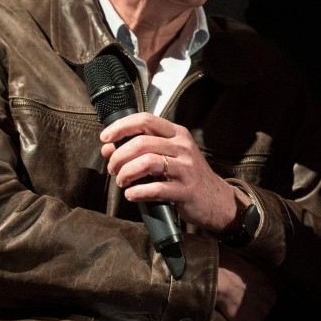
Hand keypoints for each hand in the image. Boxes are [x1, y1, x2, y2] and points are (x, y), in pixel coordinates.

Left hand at [101, 112, 248, 233]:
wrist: (215, 200)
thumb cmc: (187, 176)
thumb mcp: (167, 157)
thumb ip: (138, 150)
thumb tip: (107, 147)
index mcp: (178, 134)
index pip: (146, 120)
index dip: (121, 127)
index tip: (105, 138)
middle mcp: (183, 148)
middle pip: (141, 142)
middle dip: (118, 156)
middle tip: (113, 169)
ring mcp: (186, 169)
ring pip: (146, 162)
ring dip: (126, 173)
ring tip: (122, 181)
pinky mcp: (186, 190)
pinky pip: (155, 188)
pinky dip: (136, 192)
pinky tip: (132, 195)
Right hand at [217, 245, 276, 320]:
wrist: (223, 279)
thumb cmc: (232, 269)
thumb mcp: (250, 271)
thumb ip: (254, 280)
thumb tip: (248, 278)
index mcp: (271, 290)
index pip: (267, 300)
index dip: (256, 301)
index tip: (247, 300)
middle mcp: (271, 302)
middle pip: (264, 311)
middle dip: (255, 311)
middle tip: (241, 307)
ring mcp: (263, 314)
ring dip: (250, 320)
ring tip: (238, 316)